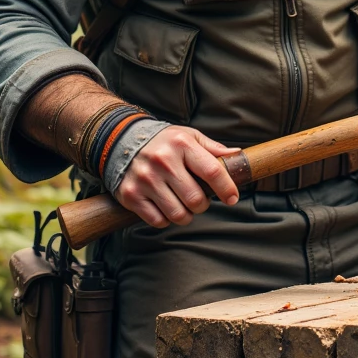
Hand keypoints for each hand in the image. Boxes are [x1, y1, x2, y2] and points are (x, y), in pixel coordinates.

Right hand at [115, 125, 239, 227]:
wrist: (119, 141)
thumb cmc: (163, 142)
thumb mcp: (188, 136)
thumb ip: (212, 148)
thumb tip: (238, 156)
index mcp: (181, 145)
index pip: (212, 172)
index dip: (226, 188)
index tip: (232, 198)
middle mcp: (163, 161)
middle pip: (196, 199)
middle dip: (202, 205)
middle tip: (198, 200)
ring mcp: (145, 179)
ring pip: (178, 214)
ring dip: (186, 215)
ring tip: (183, 205)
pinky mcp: (131, 195)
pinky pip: (158, 220)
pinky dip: (166, 219)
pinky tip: (165, 207)